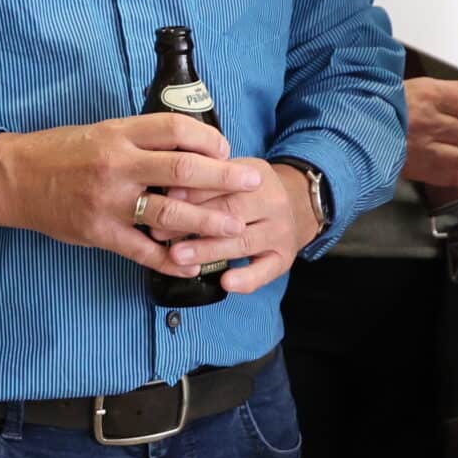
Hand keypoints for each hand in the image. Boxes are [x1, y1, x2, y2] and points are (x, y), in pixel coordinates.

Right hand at [0, 112, 260, 273]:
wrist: (12, 178)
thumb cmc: (60, 151)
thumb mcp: (101, 130)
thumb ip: (140, 138)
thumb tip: (188, 145)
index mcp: (119, 135)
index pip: (176, 129)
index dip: (209, 138)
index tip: (226, 148)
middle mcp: (117, 166)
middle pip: (183, 169)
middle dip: (225, 176)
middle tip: (253, 181)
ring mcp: (108, 202)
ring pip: (169, 213)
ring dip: (206, 222)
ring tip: (234, 227)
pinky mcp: (98, 233)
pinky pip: (142, 250)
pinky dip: (169, 260)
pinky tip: (191, 264)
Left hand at [170, 160, 324, 293]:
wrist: (298, 205)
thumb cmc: (251, 192)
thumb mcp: (235, 175)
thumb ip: (207, 180)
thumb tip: (170, 191)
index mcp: (258, 176)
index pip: (223, 183)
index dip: (192, 192)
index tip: (165, 200)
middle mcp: (274, 203)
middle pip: (232, 212)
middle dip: (193, 223)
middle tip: (159, 233)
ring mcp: (281, 232)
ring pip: (243, 242)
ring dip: (208, 250)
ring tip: (178, 257)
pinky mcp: (284, 258)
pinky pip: (265, 272)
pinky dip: (246, 280)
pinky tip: (226, 283)